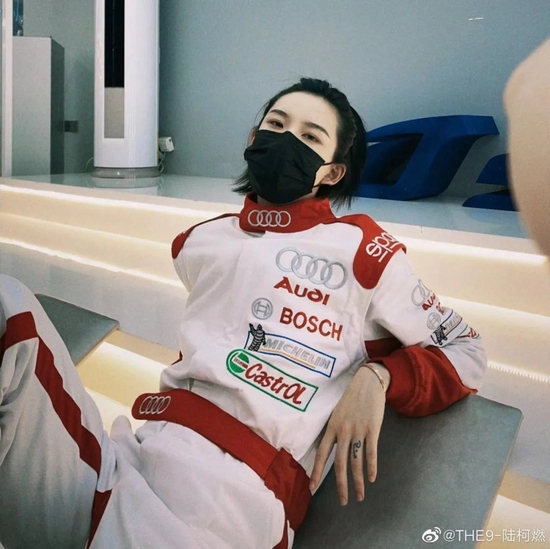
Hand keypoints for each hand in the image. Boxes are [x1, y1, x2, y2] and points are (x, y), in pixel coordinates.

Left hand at [309, 364, 388, 505]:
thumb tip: (330, 449)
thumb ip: (334, 431)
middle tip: (344, 502)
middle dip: (341, 485)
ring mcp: (358, 430)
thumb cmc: (351, 399)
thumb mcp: (337, 413)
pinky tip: (372, 478)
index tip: (312, 487)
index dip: (316, 471)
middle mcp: (343, 431)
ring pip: (356, 462)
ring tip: (359, 496)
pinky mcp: (372, 429)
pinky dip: (371, 467)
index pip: (321, 453)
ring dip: (358, 481)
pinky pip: (371, 452)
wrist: (367, 382)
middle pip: (339, 463)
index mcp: (332, 427)